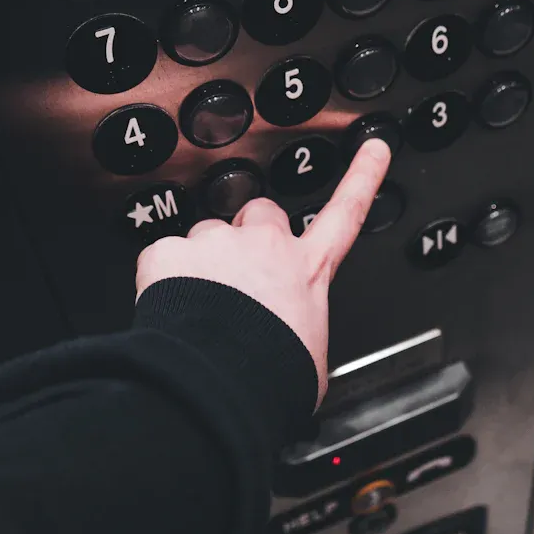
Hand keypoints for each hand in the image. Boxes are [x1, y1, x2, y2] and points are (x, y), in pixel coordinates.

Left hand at [135, 139, 391, 406]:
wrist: (219, 384)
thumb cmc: (269, 376)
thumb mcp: (311, 357)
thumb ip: (303, 333)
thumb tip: (296, 348)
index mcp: (308, 271)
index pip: (346, 214)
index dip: (363, 177)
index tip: (373, 149)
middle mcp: (266, 246)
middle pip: (260, 214)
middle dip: (249, 234)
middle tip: (238, 275)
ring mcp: (217, 244)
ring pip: (205, 238)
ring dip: (202, 264)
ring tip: (199, 309)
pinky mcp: (171, 252)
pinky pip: (161, 258)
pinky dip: (161, 280)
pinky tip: (169, 313)